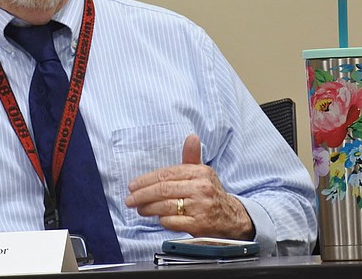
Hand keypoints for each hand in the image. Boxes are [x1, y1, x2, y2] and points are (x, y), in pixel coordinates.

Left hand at [124, 134, 254, 239]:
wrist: (231, 217)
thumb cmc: (209, 192)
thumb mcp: (202, 172)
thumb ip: (191, 156)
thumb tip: (192, 137)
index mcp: (199, 172)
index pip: (166, 174)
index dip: (145, 180)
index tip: (132, 186)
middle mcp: (201, 188)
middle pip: (163, 190)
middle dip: (142, 195)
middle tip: (130, 200)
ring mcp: (201, 207)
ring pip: (166, 206)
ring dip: (148, 208)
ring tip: (140, 209)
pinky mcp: (200, 225)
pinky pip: (173, 222)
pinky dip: (162, 220)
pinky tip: (158, 218)